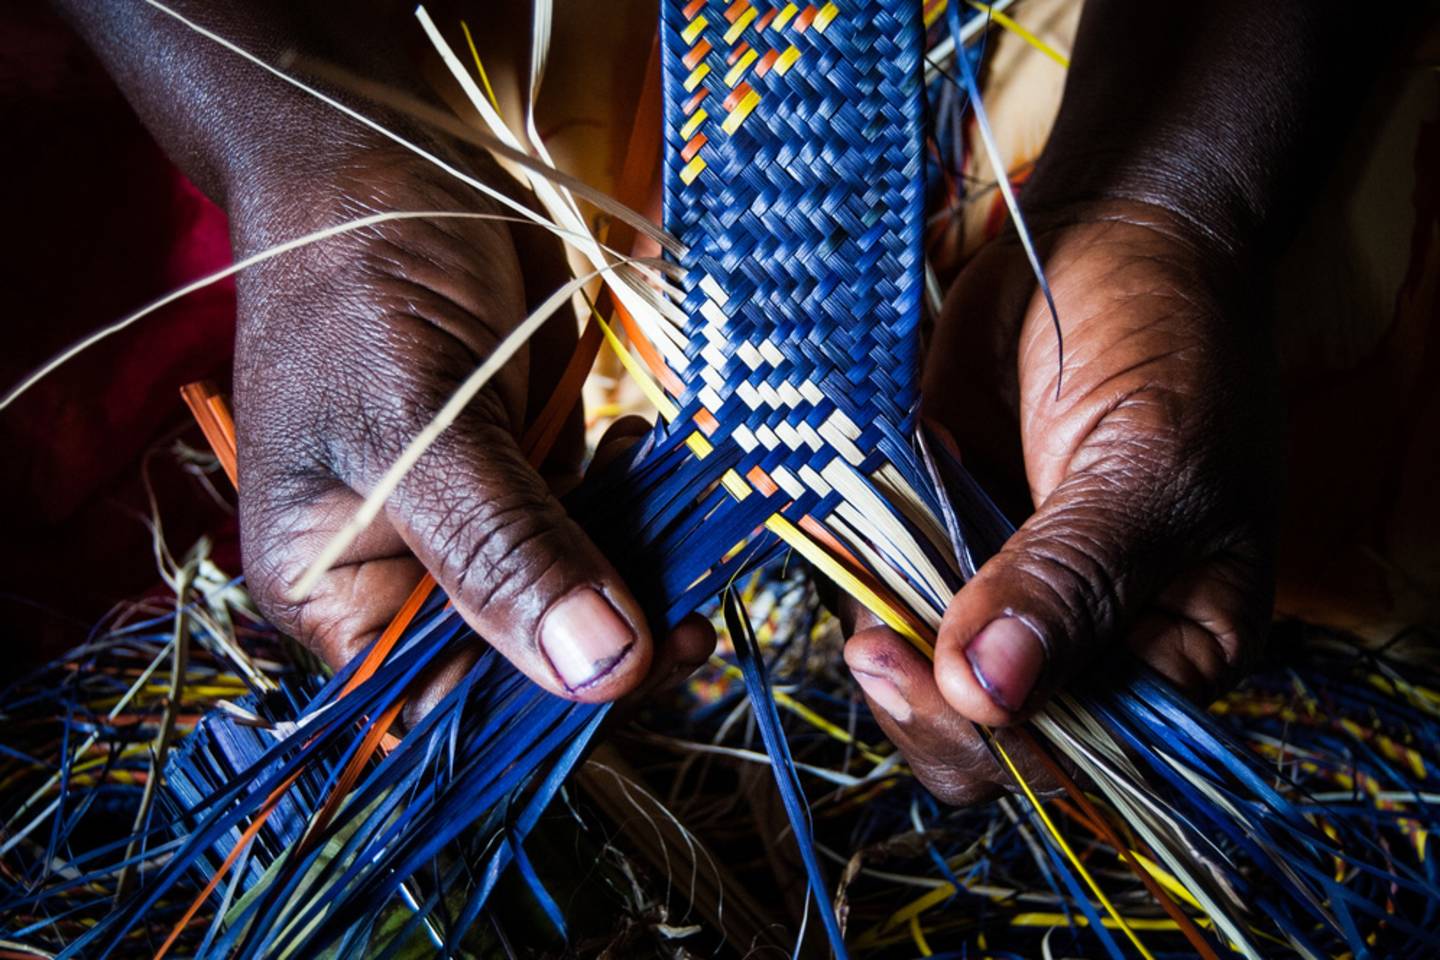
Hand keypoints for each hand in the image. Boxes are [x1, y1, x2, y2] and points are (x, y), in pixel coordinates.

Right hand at [229, 137, 716, 716]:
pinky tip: (642, 447)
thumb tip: (599, 669)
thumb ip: (504, 549)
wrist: (383, 163)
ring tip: (669, 503)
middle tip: (688, 606)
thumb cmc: (356, 282)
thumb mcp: (419, 422)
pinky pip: (598, 522)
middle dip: (609, 634)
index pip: (442, 703)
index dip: (540, 711)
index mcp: (336, 587)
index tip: (640, 669)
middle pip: (525, 658)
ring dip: (636, 562)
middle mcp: (405, 571)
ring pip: (578, 593)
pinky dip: (635, 501)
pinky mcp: (528, 470)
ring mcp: (474, 522)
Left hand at [844, 200, 1279, 803]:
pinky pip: (881, 590)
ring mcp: (1003, 591)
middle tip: (875, 641)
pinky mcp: (939, 535)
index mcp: (1173, 652)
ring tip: (868, 564)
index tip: (931, 673)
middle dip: (923, 701)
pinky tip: (846, 530)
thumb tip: (989, 691)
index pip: (1080, 756)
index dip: (999, 738)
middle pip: (985, 735)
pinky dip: (854, 575)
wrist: (1115, 239)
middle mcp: (1085, 640)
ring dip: (880, 635)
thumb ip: (1073, 579)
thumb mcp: (1151, 464)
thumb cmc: (1175, 344)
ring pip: (919, 671)